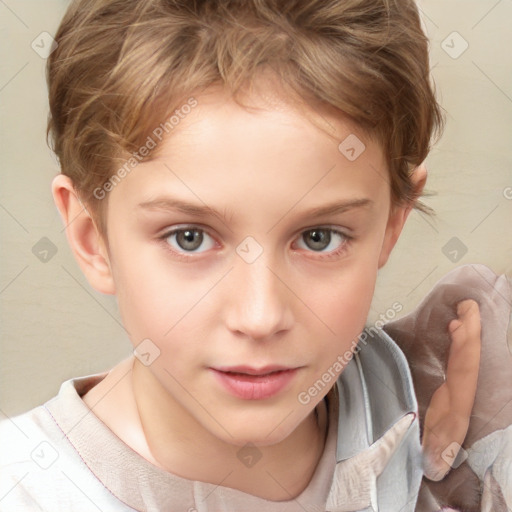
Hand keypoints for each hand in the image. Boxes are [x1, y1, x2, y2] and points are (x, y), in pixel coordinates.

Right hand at [421, 299, 480, 480]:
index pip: (464, 371)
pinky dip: (459, 340)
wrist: (452, 459)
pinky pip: (459, 357)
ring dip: (468, 332)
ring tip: (464, 310)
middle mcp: (463, 390)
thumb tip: (433, 463)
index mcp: (459, 402)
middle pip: (470, 357)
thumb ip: (438, 452)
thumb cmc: (439, 448)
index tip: (459, 326)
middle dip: (471, 332)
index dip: (463, 349)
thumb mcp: (437, 450)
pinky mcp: (452, 382)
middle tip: (468, 305)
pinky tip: (453, 327)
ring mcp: (460, 384)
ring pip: (468, 355)